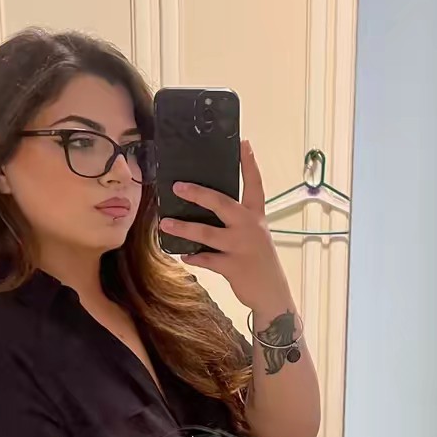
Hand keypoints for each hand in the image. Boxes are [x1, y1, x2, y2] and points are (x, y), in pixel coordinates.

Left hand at [159, 140, 289, 311]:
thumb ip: (236, 221)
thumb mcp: (255, 235)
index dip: (249, 163)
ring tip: (165, 223)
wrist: (272, 293)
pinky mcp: (233, 267)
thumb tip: (202, 209)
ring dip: (184, 228)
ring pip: (207, 234)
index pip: (254, 185)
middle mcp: (250, 227)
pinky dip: (193, 256)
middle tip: (178, 186)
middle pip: (222, 204)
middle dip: (199, 194)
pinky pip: (206, 259)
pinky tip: (183, 254)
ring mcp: (241, 247)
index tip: (242, 143)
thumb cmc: (259, 260)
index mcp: (256, 216)